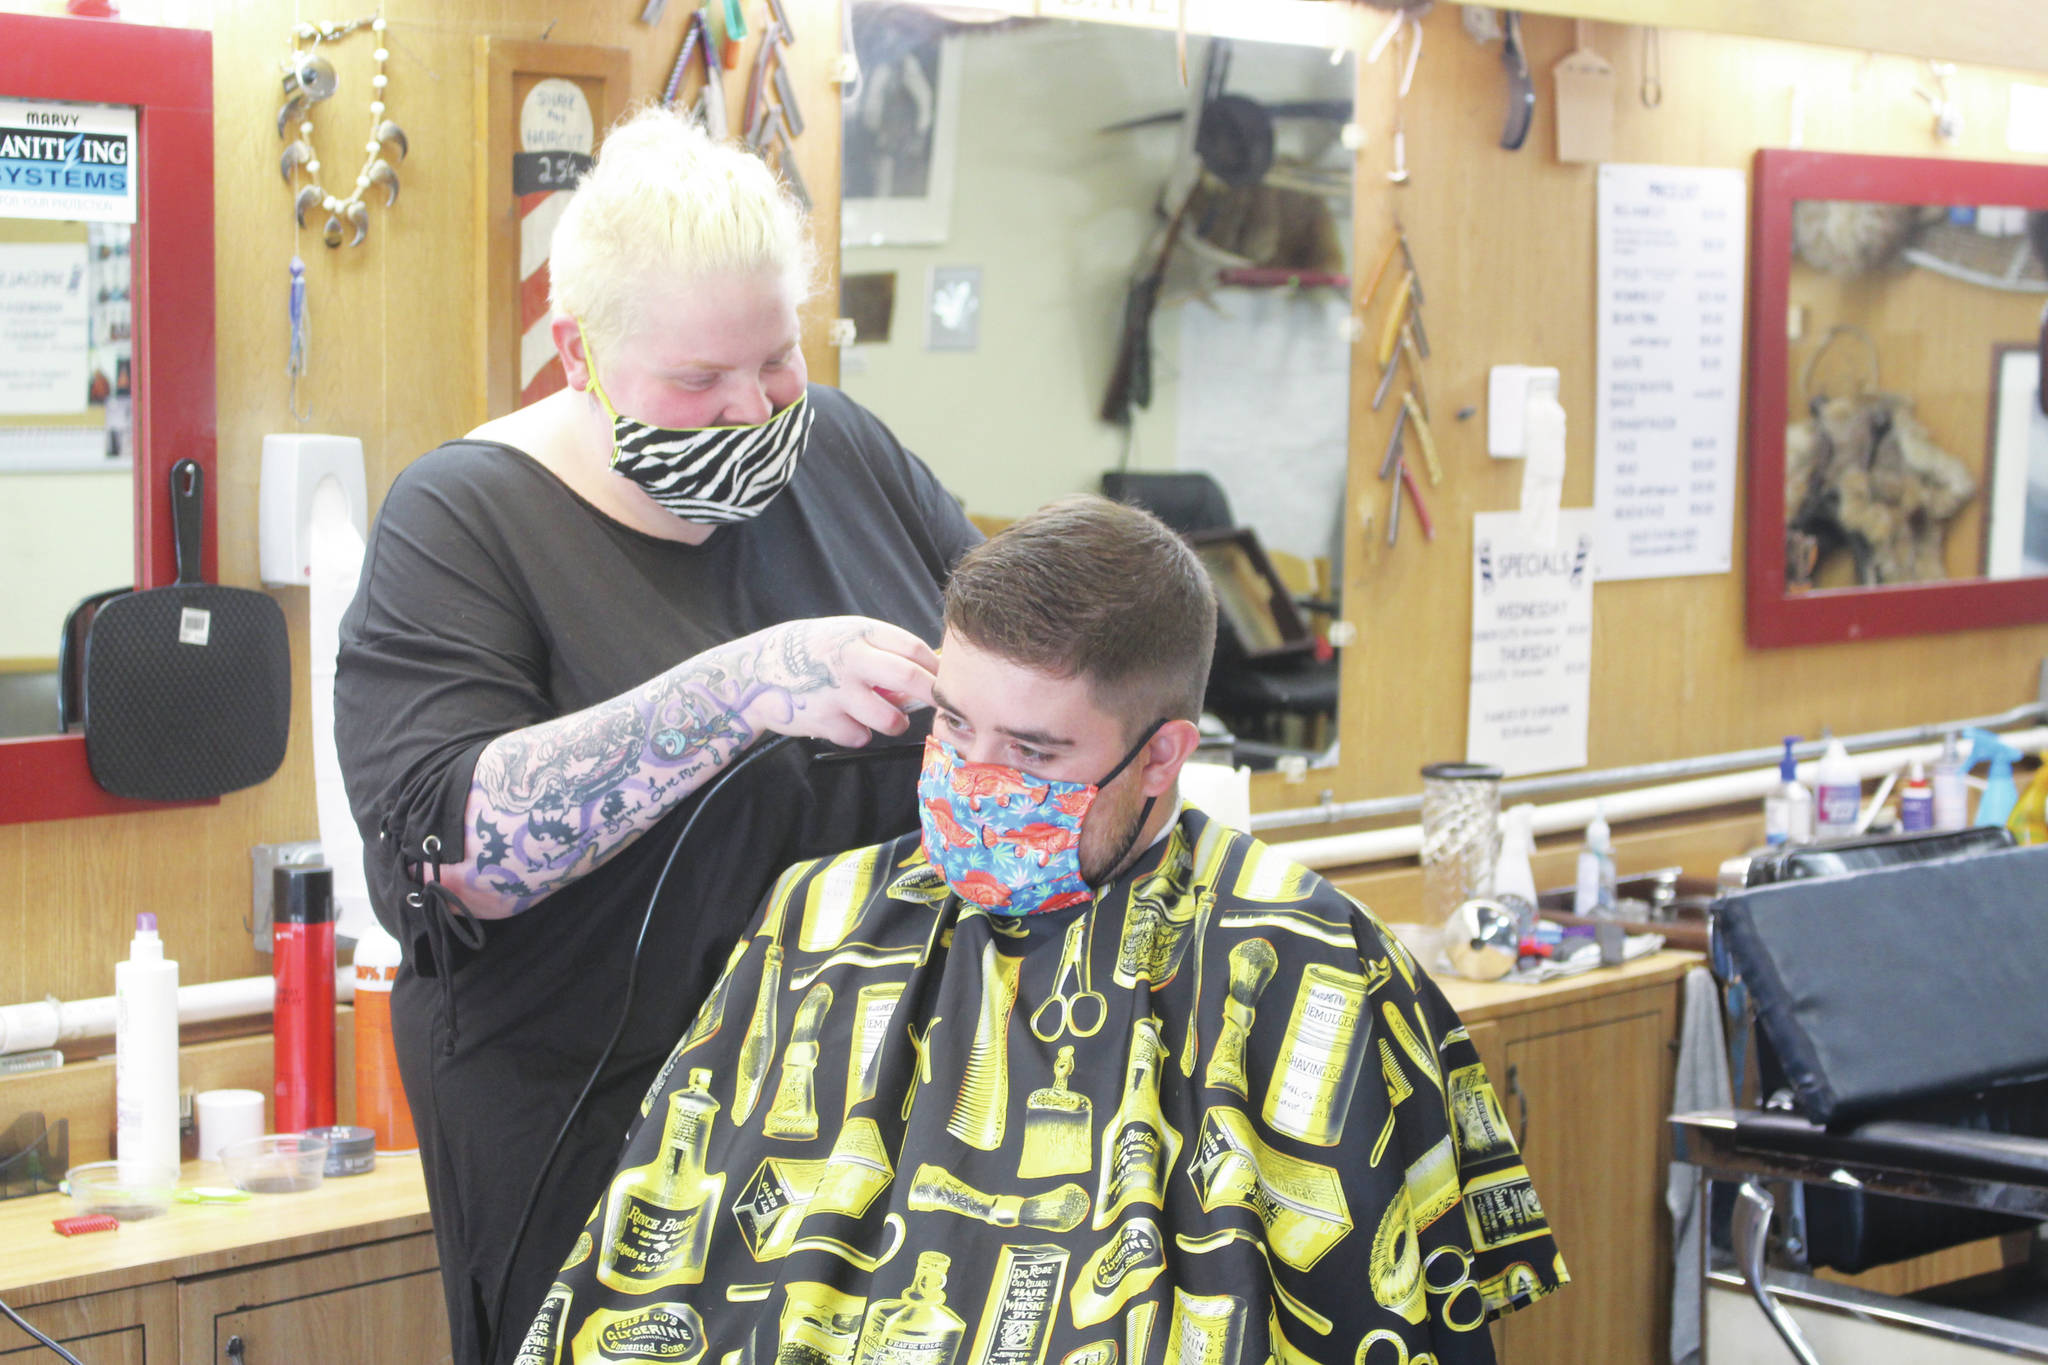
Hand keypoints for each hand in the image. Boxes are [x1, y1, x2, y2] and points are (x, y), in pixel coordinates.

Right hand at [743, 616, 939, 747]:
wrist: (755, 672)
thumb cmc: (812, 653)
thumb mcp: (843, 636)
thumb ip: (880, 651)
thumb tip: (927, 673)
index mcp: (859, 633)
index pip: (913, 647)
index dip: (935, 666)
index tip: (944, 678)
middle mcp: (849, 660)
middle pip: (910, 679)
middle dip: (934, 696)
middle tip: (942, 705)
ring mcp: (836, 692)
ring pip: (890, 719)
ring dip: (895, 723)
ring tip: (888, 718)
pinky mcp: (823, 721)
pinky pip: (860, 737)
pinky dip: (858, 735)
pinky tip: (844, 722)